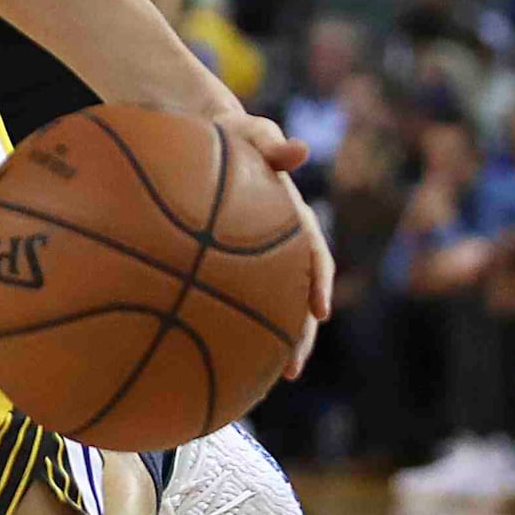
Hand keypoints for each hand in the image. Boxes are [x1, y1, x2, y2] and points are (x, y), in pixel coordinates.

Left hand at [219, 109, 331, 376]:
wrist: (200, 136)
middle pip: (292, 299)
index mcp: (292, 219)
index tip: (318, 313)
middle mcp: (276, 247)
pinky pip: (219, 299)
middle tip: (290, 369)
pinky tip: (195, 354)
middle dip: (295, 336)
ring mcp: (250, 261)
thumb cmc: (229, 134)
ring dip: (262, 344)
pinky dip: (216, 325)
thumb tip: (299, 149)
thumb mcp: (250, 132)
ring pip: (261, 309)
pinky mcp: (219, 267)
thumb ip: (271, 141)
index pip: (313, 255)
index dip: (317, 284)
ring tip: (253, 381)